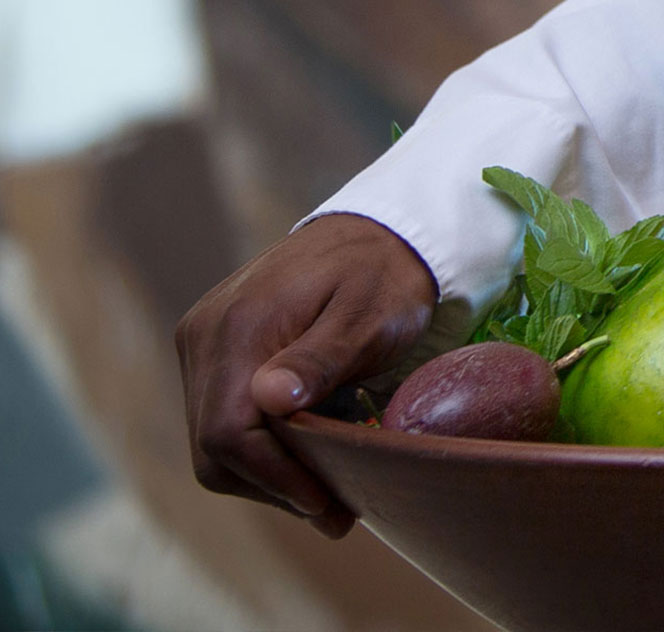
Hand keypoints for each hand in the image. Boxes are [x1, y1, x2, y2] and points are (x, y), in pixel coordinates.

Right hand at [175, 212, 438, 536]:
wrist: (377, 231)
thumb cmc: (383, 274)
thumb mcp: (370, 313)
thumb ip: (322, 358)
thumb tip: (269, 400)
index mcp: (240, 325)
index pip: (229, 431)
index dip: (272, 477)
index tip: (324, 503)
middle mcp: (205, 334)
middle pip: (213, 446)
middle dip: (272, 485)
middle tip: (334, 510)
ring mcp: (202, 343)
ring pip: (213, 442)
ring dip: (266, 473)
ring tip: (326, 490)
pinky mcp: (211, 352)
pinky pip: (222, 419)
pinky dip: (260, 448)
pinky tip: (306, 457)